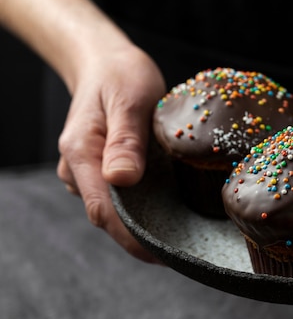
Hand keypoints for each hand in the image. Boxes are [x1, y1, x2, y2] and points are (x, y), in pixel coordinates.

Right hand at [57, 44, 165, 262]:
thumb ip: (125, 139)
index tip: (166, 256)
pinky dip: (145, 208)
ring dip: (145, 226)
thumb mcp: (130, 99)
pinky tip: (172, 213)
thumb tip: (121, 179)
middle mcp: (81, 170)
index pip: (104, 212)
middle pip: (110, 219)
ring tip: (184, 238)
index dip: (133, 239)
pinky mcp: (104, 171)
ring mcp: (90, 173)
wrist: (106, 62)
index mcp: (82, 154)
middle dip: (143, 240)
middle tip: (185, 254)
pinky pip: (123, 198)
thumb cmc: (121, 75)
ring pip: (117, 211)